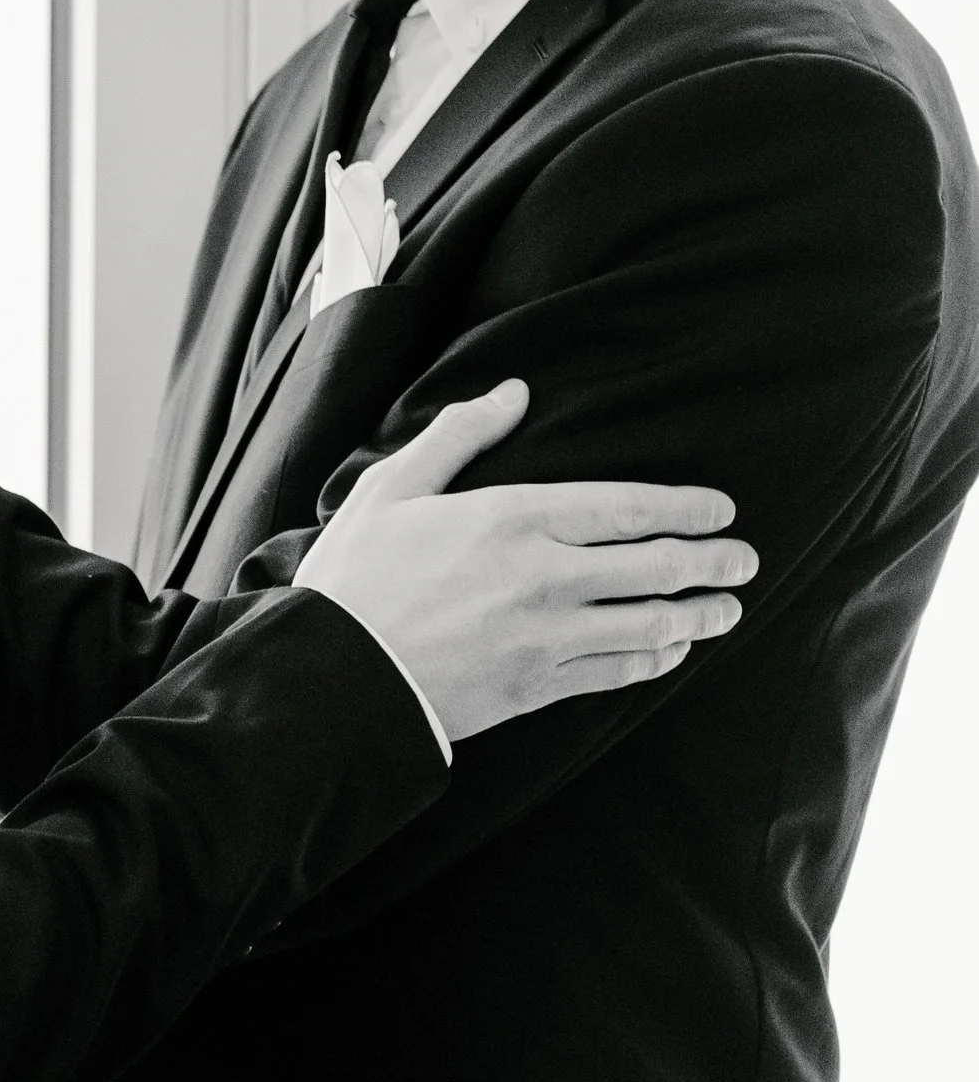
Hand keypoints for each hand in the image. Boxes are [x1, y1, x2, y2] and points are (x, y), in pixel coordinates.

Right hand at [296, 382, 758, 739]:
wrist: (336, 677)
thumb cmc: (358, 576)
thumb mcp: (393, 487)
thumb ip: (460, 434)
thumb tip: (514, 392)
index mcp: (514, 518)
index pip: (627, 508)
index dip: (685, 508)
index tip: (722, 509)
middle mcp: (544, 578)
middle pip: (655, 567)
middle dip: (712, 562)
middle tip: (745, 559)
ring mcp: (546, 639)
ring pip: (649, 625)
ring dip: (698, 616)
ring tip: (728, 609)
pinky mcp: (536, 689)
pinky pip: (616, 673)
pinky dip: (653, 661)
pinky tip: (671, 652)